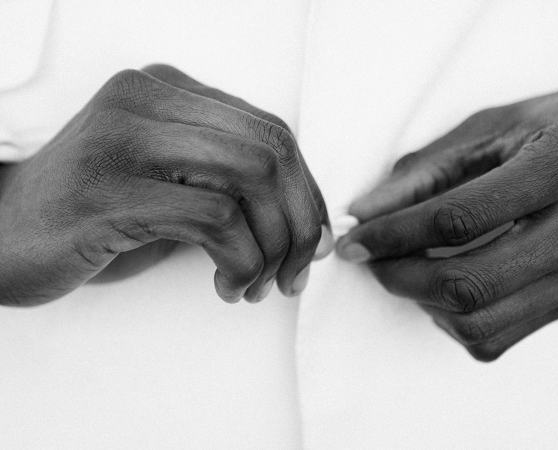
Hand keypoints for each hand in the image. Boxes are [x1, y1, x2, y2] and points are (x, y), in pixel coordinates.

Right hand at [0, 64, 331, 305]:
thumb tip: (310, 223)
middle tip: (295, 273)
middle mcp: (147, 100)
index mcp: (168, 91)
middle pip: (271, 151)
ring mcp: (125, 139)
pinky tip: (228, 287)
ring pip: (252, 178)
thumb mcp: (171, 183)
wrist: (1, 235)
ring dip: (274, 246)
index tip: (314, 241)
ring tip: (259, 285)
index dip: (309, 192)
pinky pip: (215, 218)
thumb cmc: (95, 215)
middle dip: (300, 223)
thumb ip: (229, 181)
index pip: (272, 132)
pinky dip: (240, 261)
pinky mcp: (111, 190)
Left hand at [337, 86, 557, 360]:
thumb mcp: (493, 128)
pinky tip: (445, 290)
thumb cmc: (557, 128)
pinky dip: (453, 322)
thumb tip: (364, 212)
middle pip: (469, 283)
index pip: (457, 217)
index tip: (355, 241)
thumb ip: (425, 171)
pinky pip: (499, 338)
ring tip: (406, 272)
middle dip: (401, 278)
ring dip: (424, 305)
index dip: (392, 234)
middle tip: (372, 261)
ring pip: (482, 322)